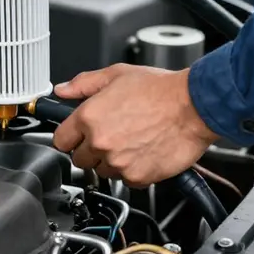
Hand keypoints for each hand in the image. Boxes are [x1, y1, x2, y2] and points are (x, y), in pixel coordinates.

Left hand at [52, 64, 218, 186]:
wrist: (192, 106)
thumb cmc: (159, 89)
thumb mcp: (115, 75)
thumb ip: (83, 84)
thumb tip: (63, 90)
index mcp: (89, 117)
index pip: (60, 140)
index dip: (69, 136)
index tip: (76, 135)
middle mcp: (100, 142)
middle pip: (79, 159)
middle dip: (90, 149)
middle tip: (109, 134)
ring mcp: (118, 162)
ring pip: (101, 171)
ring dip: (110, 161)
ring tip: (129, 140)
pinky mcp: (138, 177)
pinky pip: (125, 179)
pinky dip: (132, 169)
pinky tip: (142, 150)